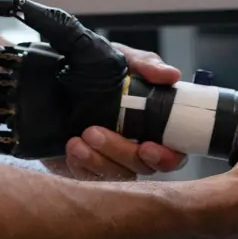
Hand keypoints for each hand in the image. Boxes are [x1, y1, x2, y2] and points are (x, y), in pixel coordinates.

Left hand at [46, 43, 188, 180]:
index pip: (172, 154)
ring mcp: (113, 160)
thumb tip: (170, 75)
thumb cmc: (104, 69)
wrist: (65, 75)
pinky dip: (80, 166)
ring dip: (96, 161)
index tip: (147, 147)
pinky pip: (89, 179)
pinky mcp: (88, 168)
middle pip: (141, 167)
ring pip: (114, 175)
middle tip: (94, 132)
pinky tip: (71, 149)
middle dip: (119, 152)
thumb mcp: (125, 59)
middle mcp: (137, 147)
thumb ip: (147, 65)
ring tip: (77, 142)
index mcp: (155, 126)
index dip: (165, 157)